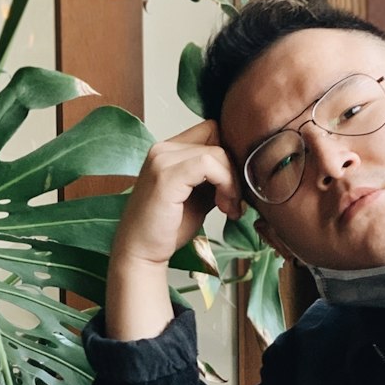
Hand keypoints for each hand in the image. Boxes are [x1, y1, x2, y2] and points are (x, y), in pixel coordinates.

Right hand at [111, 120, 244, 268]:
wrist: (141, 254)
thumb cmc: (168, 228)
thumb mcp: (199, 195)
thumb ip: (215, 177)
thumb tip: (244, 169)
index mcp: (168, 150)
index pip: (212, 130)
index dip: (229, 154)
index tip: (232, 185)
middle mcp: (162, 149)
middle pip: (218, 137)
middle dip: (233, 167)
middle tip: (233, 199)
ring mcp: (162, 159)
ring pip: (217, 151)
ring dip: (232, 180)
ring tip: (229, 207)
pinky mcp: (166, 176)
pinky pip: (209, 164)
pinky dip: (225, 183)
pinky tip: (224, 206)